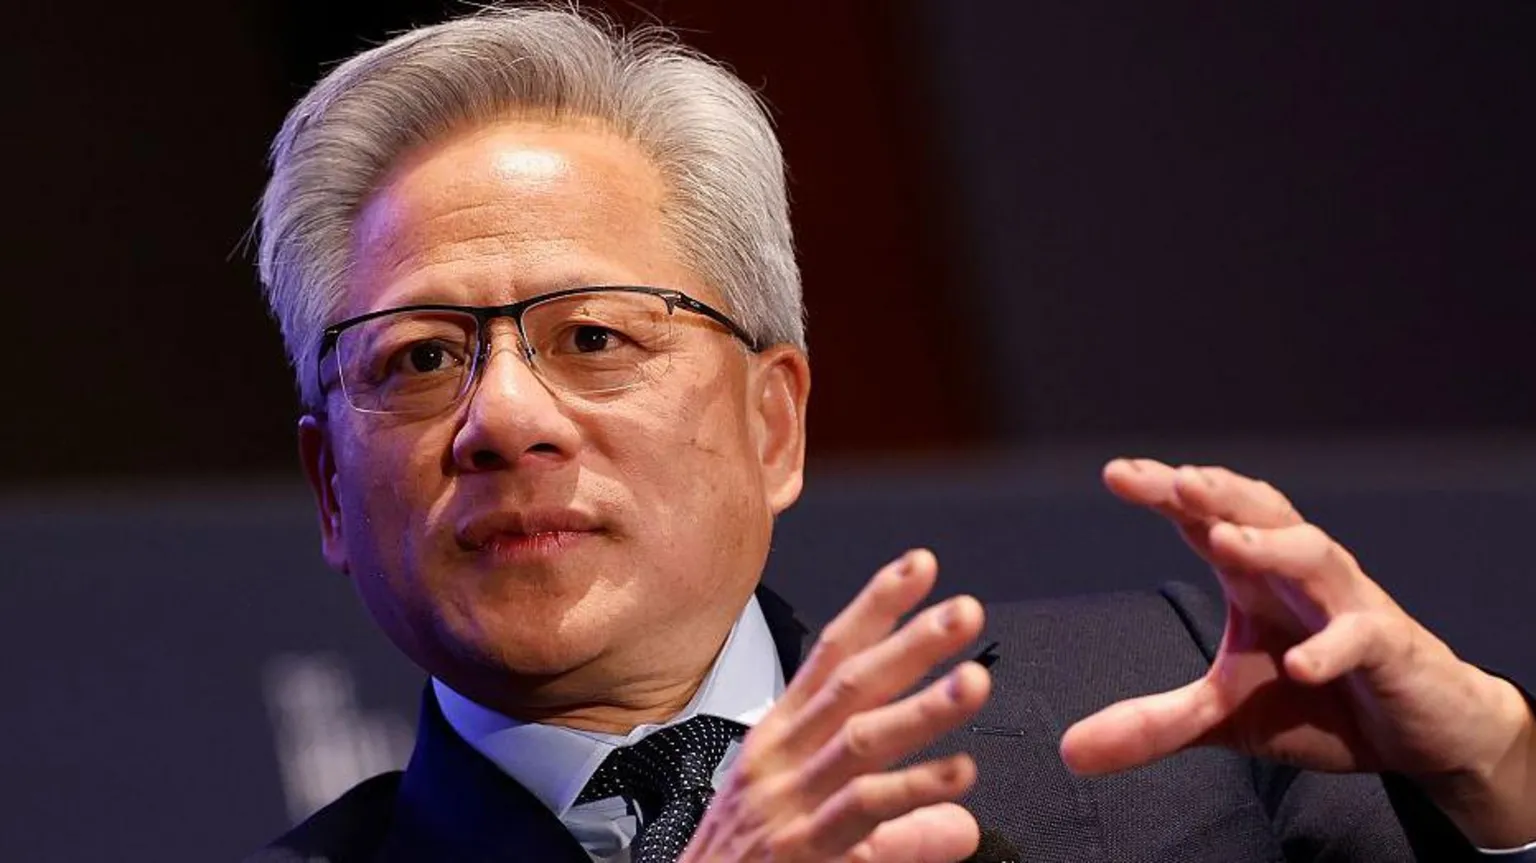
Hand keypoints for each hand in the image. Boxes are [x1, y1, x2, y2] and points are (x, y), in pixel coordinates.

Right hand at [681, 550, 991, 861]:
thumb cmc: (750, 862)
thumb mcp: (823, 828)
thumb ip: (901, 825)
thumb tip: (961, 824)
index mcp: (783, 734)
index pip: (832, 655)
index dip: (877, 607)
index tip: (919, 568)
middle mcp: (784, 757)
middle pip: (853, 685)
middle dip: (911, 644)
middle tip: (963, 613)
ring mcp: (791, 800)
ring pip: (861, 740)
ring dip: (922, 708)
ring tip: (973, 682)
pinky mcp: (802, 847)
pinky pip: (862, 809)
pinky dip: (912, 790)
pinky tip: (958, 772)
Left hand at [1060, 458, 1535, 846]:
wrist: (1419, 732)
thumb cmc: (1317, 702)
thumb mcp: (1225, 718)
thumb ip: (1153, 725)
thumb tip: (1070, 753)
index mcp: (1254, 574)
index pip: (1205, 518)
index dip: (1167, 491)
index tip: (1116, 472)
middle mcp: (1299, 573)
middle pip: (1259, 513)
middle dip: (1216, 493)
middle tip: (1174, 480)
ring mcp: (1347, 604)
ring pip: (1312, 553)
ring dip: (1269, 544)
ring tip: (1224, 540)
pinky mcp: (1389, 647)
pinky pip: (1360, 636)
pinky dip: (1330, 646)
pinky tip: (1297, 663)